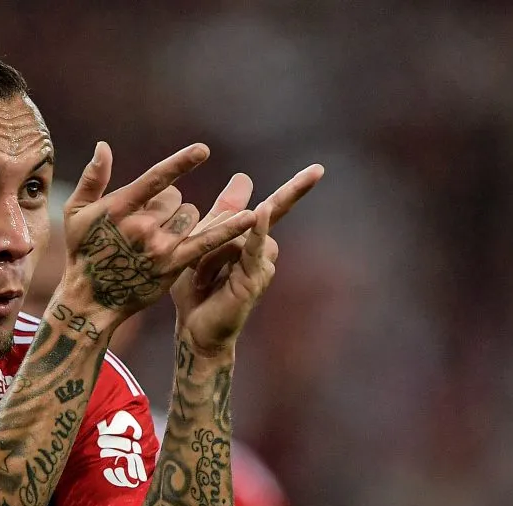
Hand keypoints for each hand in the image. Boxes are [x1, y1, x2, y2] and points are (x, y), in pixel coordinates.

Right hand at [57, 141, 256, 323]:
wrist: (90, 299)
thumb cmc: (81, 251)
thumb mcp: (76, 212)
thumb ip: (93, 178)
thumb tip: (104, 146)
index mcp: (120, 208)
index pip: (157, 178)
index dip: (181, 163)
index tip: (204, 151)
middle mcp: (142, 226)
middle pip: (175, 198)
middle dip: (166, 205)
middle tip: (145, 224)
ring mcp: (159, 247)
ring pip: (190, 216)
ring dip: (181, 221)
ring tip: (157, 238)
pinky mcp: (172, 265)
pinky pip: (207, 241)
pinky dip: (229, 229)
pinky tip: (250, 218)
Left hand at [171, 165, 324, 354]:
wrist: (194, 329)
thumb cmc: (196, 289)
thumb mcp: (203, 243)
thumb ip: (224, 212)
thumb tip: (245, 176)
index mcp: (253, 241)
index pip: (275, 209)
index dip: (296, 189)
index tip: (318, 170)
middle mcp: (264, 251)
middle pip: (239, 221)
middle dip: (209, 240)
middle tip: (198, 270)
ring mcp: (263, 265)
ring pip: (236, 234)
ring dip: (207, 255)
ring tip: (200, 281)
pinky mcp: (254, 279)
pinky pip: (254, 248)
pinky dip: (259, 230)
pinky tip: (263, 211)